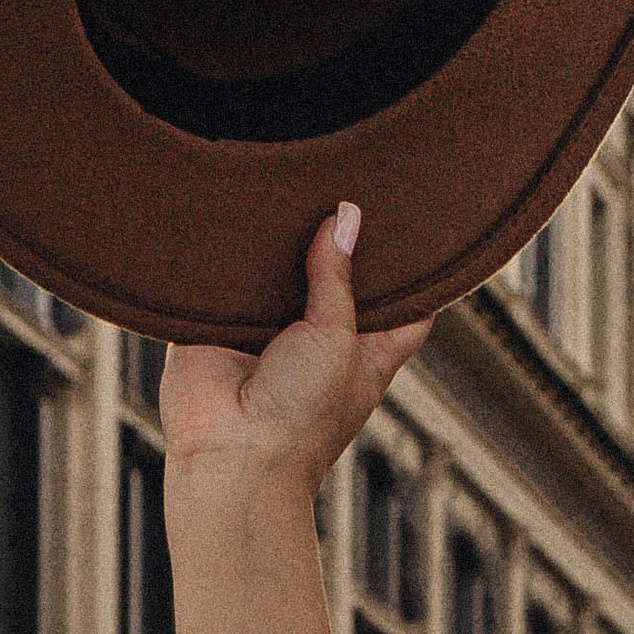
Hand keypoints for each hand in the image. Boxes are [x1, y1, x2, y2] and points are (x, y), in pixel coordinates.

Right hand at [158, 206, 439, 633]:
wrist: (229, 458)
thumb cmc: (300, 417)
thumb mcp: (337, 338)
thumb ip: (338, 277)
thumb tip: (346, 216)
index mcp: (366, 353)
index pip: (405, 307)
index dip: (414, 269)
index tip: (420, 221)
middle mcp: (317, 341)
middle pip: (337, 278)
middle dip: (339, 239)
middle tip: (347, 177)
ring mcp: (264, 332)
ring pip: (277, 272)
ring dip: (279, 239)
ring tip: (289, 174)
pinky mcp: (214, 326)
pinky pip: (221, 280)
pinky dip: (226, 252)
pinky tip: (234, 201)